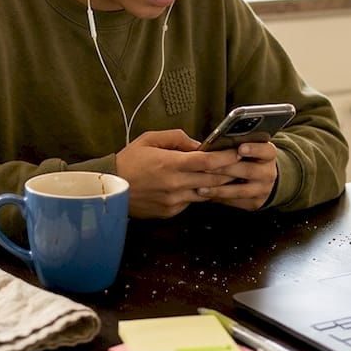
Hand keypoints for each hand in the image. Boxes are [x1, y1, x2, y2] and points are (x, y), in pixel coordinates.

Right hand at [115, 129, 241, 218]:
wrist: (110, 189)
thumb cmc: (128, 161)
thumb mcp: (149, 140)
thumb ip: (176, 138)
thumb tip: (197, 144)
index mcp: (172, 163)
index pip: (208, 161)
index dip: (226, 157)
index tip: (238, 152)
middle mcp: (176, 183)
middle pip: (213, 179)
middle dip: (229, 172)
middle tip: (241, 165)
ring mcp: (174, 200)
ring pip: (205, 193)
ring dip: (217, 185)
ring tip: (227, 177)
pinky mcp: (170, 211)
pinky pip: (190, 202)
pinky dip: (197, 194)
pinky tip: (199, 187)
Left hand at [197, 141, 278, 210]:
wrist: (261, 179)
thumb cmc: (246, 158)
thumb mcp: (247, 148)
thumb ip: (235, 146)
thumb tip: (213, 146)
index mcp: (268, 155)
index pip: (266, 151)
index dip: (254, 149)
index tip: (241, 148)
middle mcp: (269, 172)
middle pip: (249, 170)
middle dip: (226, 169)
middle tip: (207, 167)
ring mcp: (263, 189)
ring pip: (240, 190)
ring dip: (219, 189)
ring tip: (202, 187)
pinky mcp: (255, 202)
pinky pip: (236, 201)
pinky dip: (219, 198)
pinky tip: (206, 195)